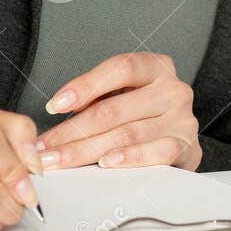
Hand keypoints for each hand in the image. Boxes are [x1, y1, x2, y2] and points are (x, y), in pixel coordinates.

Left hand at [36, 52, 201, 170]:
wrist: (180, 136)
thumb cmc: (143, 111)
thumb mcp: (122, 93)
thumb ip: (97, 97)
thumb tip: (57, 109)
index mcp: (155, 67)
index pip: (120, 69)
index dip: (85, 85)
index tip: (55, 105)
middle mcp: (172, 90)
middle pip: (115, 109)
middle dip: (72, 131)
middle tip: (43, 149)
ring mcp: (182, 119)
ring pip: (126, 134)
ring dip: (86, 151)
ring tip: (60, 161)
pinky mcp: (186, 147)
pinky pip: (157, 153)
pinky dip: (130, 158)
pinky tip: (107, 163)